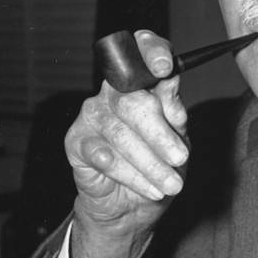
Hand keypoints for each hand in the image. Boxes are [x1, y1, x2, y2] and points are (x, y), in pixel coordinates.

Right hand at [64, 30, 188, 257]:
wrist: (134, 206)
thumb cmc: (160, 164)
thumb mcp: (179, 140)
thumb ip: (174, 113)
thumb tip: (171, 89)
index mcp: (143, 83)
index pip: (142, 51)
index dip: (151, 52)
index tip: (166, 68)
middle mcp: (114, 92)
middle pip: (134, 101)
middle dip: (161, 135)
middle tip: (181, 158)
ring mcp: (92, 115)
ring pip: (120, 133)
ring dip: (150, 163)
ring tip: (171, 184)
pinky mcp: (75, 141)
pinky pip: (102, 155)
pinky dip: (130, 174)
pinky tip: (147, 187)